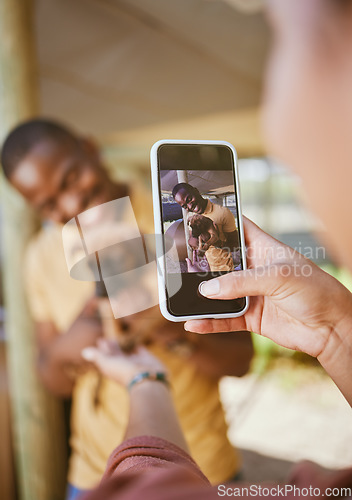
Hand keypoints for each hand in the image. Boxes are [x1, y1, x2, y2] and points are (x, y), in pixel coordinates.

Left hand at [81, 339, 166, 386]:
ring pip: (128, 354)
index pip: (105, 355)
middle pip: (116, 355)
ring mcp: (135, 362)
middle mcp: (123, 365)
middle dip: (112, 348)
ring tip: (122, 341)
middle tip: (108, 339)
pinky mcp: (146, 359)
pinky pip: (141, 352)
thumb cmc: (124, 372)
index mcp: (112, 366)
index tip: (100, 340)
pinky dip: (139, 349)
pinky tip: (137, 345)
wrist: (146, 380)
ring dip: (125, 348)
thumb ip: (97, 356)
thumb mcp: (107, 363)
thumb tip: (84, 351)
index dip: (102, 348)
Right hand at [185, 218, 351, 359]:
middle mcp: (254, 270)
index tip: (194, 218)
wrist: (332, 328)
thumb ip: (241, 282)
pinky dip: (209, 322)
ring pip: (218, 293)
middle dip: (200, 263)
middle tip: (177, 263)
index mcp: (264, 249)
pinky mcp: (251, 317)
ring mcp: (251, 294)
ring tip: (178, 297)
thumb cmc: (317, 291)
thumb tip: (207, 290)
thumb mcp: (279, 277)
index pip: (238, 229)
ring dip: (201, 297)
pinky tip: (193, 323)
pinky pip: (224, 319)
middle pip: (221, 263)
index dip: (219, 222)